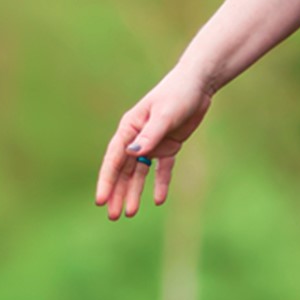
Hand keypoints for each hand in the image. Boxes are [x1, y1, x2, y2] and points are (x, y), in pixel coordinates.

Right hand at [95, 68, 211, 219]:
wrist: (198, 84)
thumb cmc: (177, 94)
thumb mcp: (165, 115)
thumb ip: (150, 135)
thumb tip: (132, 154)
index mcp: (129, 129)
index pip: (114, 159)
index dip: (106, 181)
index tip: (101, 200)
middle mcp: (137, 138)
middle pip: (124, 171)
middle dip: (118, 193)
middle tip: (114, 216)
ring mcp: (152, 144)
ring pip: (140, 174)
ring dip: (134, 192)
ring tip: (130, 213)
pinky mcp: (168, 147)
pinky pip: (162, 170)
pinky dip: (160, 184)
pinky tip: (158, 200)